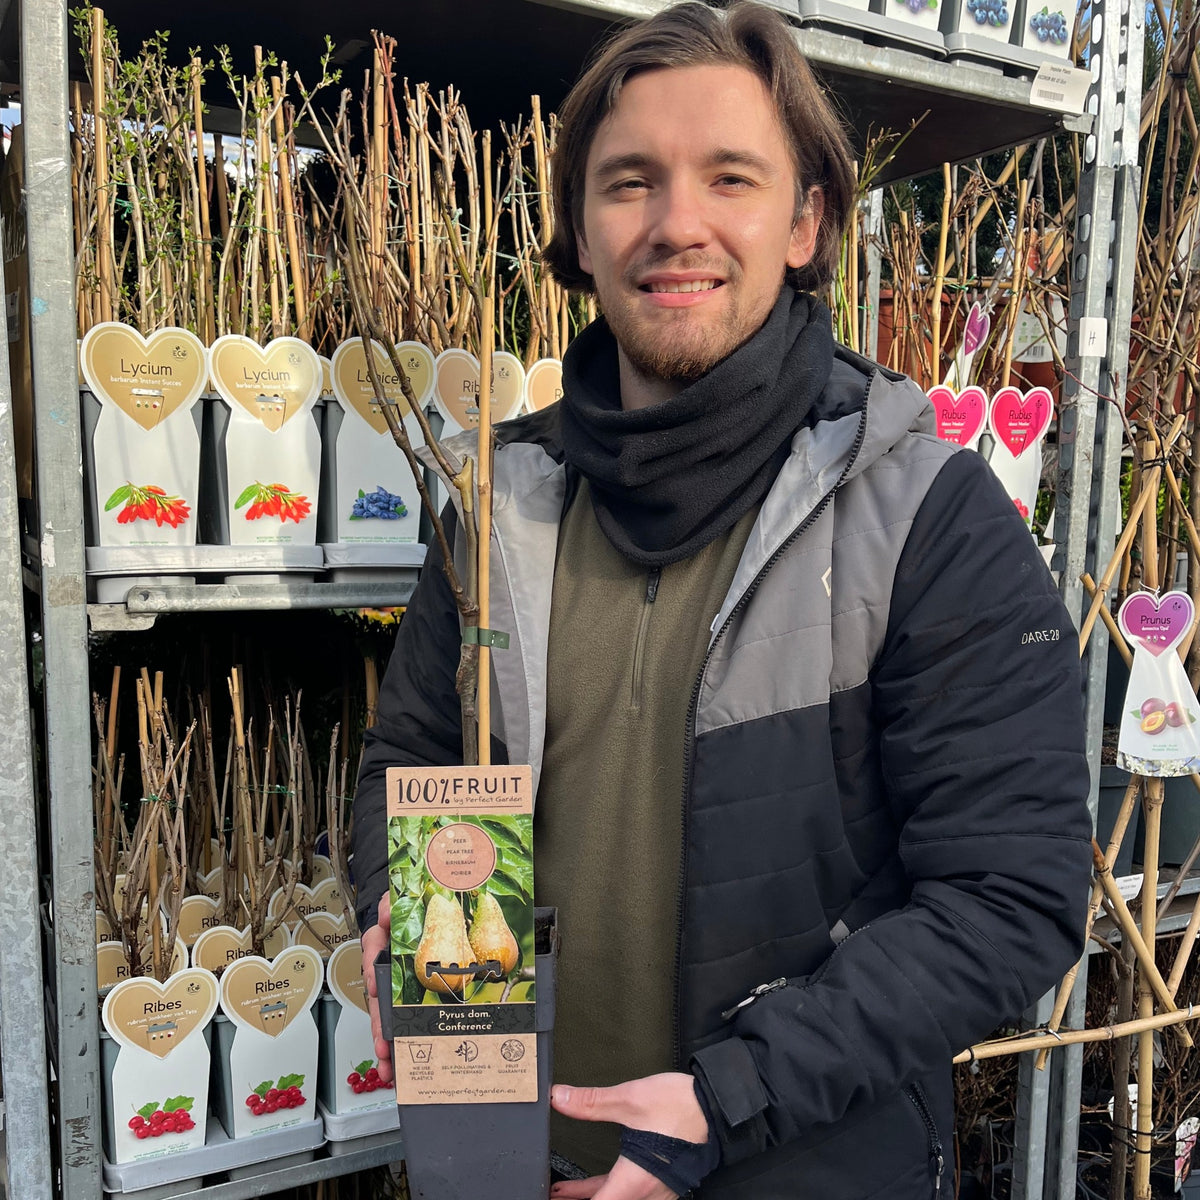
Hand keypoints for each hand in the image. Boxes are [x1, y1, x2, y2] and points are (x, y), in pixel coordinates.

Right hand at [360, 893, 393, 1085]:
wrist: (418, 910)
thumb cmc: (406, 909)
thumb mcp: (398, 898)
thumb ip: (390, 903)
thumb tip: (385, 912)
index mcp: (384, 941)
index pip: (373, 951)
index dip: (372, 969)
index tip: (374, 985)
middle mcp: (386, 966)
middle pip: (378, 998)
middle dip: (379, 1024)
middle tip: (383, 1045)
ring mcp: (397, 985)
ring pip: (387, 1016)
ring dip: (387, 1041)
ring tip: (389, 1065)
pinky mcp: (410, 997)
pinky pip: (404, 1020)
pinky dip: (402, 1042)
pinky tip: (402, 1065)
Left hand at [549, 1073, 708, 1199]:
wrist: (717, 1108)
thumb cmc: (679, 1107)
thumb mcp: (629, 1100)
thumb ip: (591, 1103)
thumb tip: (559, 1097)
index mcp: (633, 1182)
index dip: (574, 1199)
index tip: (554, 1194)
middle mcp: (646, 1195)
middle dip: (578, 1198)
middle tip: (555, 1191)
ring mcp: (658, 1192)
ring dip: (593, 1196)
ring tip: (566, 1191)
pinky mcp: (664, 1183)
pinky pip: (631, 1195)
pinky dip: (610, 1192)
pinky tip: (600, 1183)